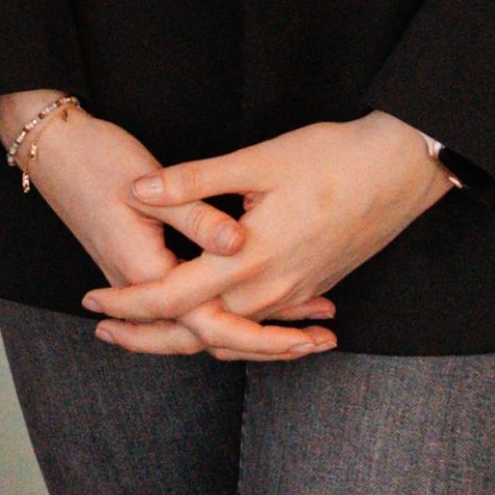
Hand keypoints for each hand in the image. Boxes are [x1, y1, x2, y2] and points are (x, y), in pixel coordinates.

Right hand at [0, 92, 335, 362]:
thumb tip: (237, 241)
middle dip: (264, 346)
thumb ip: (195, 214)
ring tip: (300, 336)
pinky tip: (255, 305)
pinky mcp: (140, 264)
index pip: (210, 324)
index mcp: (146, 269)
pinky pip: (188, 306)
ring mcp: (138, 278)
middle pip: (207, 338)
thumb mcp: (146, 183)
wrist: (50, 148)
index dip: (262, 335)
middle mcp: (142, 285)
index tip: (304, 338)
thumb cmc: (95, 159)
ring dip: (249, 333)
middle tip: (315, 347)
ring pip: (198, 326)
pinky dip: (226, 313)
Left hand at [81, 113, 456, 344]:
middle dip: (149, 335)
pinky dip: (231, 329)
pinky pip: (261, 324)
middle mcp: (272, 289)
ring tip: (147, 330)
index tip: (92, 304)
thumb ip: (192, 180)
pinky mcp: (313, 288)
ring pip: (233, 332)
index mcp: (250, 259)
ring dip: (189, 334)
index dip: (130, 305)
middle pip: (199, 330)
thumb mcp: (256, 161)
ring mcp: (295, 294)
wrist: (401, 172)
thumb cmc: (331, 159)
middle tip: (106, 331)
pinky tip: (213, 318)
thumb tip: (138, 189)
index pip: (175, 298)